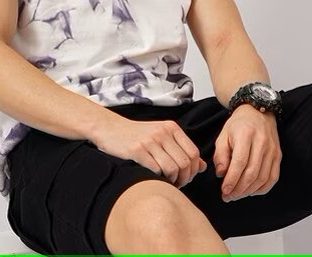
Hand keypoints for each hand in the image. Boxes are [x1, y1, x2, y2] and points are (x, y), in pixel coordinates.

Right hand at [92, 116, 206, 187]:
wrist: (109, 128)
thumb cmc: (136, 135)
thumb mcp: (161, 136)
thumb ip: (181, 149)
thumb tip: (202, 166)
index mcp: (171, 127)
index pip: (194, 153)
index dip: (194, 170)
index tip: (186, 177)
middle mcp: (162, 132)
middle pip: (186, 163)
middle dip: (185, 179)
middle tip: (177, 184)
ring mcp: (150, 141)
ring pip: (173, 169)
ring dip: (172, 181)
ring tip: (167, 183)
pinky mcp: (137, 151)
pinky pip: (156, 171)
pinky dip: (159, 180)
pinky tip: (155, 179)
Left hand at [214, 104, 281, 201]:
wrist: (257, 112)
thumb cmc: (238, 125)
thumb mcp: (223, 135)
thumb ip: (220, 154)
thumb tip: (221, 174)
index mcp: (246, 134)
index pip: (240, 162)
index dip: (232, 179)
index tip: (224, 190)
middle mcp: (262, 142)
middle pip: (252, 172)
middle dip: (239, 189)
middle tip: (228, 196)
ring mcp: (272, 149)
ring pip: (263, 177)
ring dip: (249, 191)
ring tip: (237, 195)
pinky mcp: (278, 155)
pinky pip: (273, 177)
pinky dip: (262, 188)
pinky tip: (251, 191)